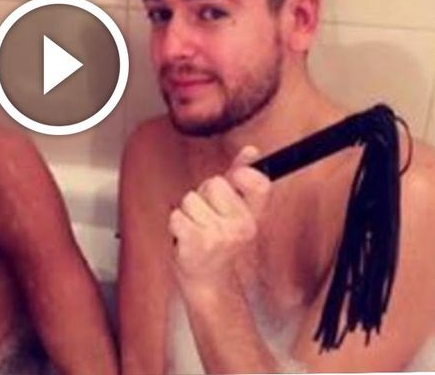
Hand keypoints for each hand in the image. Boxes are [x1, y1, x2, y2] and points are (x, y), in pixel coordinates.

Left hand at [168, 145, 272, 290]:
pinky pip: (177, 216)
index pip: (259, 182)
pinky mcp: (197, 242)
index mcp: (253, 216)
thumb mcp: (235, 213)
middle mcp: (241, 226)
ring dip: (187, 214)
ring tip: (196, 231)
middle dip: (203, 197)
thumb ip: (240, 180)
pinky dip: (175, 226)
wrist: (209, 284)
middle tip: (207, 219)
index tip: (235, 177)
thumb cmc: (219, 244)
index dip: (244, 173)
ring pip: (190, 199)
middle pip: (213, 183)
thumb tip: (250, 150)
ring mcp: (219, 235)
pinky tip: (185, 240)